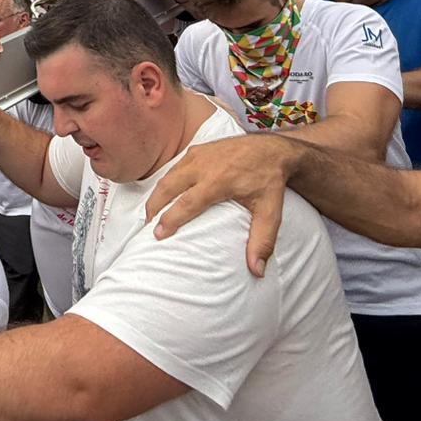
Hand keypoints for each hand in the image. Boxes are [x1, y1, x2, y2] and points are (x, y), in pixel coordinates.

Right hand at [143, 135, 297, 277]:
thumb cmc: (269, 181)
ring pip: (168, 176)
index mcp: (219, 181)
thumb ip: (262, 241)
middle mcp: (203, 166)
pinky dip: (166, 182)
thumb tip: (257, 271)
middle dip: (153, 206)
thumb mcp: (270, 212)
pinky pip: (175, 167)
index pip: (187, 202)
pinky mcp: (197, 149)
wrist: (272, 149)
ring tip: (152, 214)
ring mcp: (198, 155)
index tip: (158, 235)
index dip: (170, 219)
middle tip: (148, 226)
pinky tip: (165, 195)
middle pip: (168, 186)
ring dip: (157, 195)